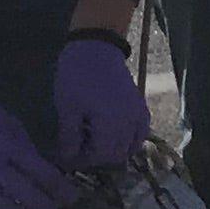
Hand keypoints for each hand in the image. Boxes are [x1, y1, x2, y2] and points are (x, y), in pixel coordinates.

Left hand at [54, 35, 150, 167]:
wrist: (96, 47)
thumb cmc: (77, 76)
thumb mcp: (68, 107)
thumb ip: (70, 137)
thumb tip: (68, 160)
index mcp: (111, 123)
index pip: (102, 156)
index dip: (84, 162)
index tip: (68, 157)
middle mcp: (130, 123)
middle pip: (118, 156)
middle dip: (98, 159)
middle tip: (79, 152)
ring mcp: (139, 115)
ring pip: (132, 147)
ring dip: (114, 151)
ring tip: (95, 145)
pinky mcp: (141, 108)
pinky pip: (141, 133)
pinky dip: (130, 141)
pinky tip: (115, 137)